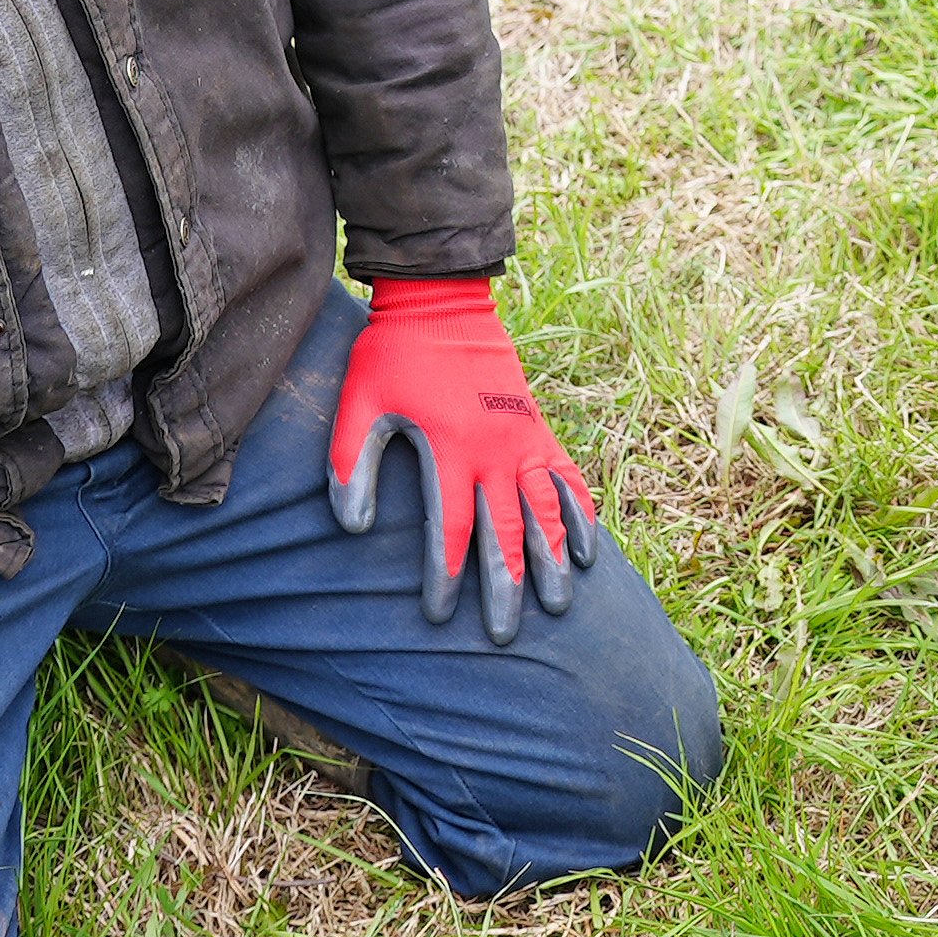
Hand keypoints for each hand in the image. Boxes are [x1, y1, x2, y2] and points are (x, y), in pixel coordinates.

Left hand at [326, 277, 599, 643]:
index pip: (450, 528)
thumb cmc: (393, 355)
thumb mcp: (359, 403)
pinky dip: (581, 514)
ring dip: (554, 559)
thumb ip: (350, 463)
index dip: (446, 575)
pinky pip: (569, 478)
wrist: (443, 301)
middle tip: (508, 635)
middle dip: (507, 586)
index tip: (439, 615)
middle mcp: (495, 448)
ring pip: (548, 510)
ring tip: (559, 604)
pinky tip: (588, 550)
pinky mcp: (538, 427)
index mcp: (450, 446)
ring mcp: (524, 438)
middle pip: (508, 531)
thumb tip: (351, 528)